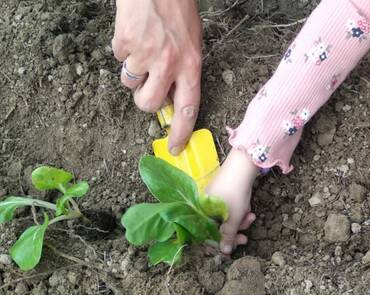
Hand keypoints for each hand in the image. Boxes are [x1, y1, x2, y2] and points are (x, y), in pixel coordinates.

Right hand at [112, 0, 201, 154]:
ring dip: (132, 70)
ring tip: (142, 47)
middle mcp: (169, 63)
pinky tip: (134, 33)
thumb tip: (171, 97)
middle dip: (143, 99)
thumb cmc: (177, 9)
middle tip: (146, 85)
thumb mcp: (192, 43)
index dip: (181, 131)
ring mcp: (145, 54)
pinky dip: (123, 49)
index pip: (188, 108)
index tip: (176, 147)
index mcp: (191, 65)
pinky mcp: (125, 43)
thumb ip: (183, 71)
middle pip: (148, 104)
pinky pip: (118, 58)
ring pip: (129, 82)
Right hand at [205, 149, 258, 254]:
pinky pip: (231, 207)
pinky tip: (248, 208)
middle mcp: (204, 205)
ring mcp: (214, 198)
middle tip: (245, 238)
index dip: (220, 242)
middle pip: (218, 226)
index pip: (207, 233)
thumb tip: (225, 252)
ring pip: (227, 217)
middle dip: (234, 232)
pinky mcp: (224, 192)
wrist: (242, 167)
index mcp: (201, 212)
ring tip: (251, 217)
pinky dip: (240, 210)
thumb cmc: (234, 193)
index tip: (232, 246)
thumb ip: (228, 236)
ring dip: (240, 220)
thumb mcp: (233, 218)